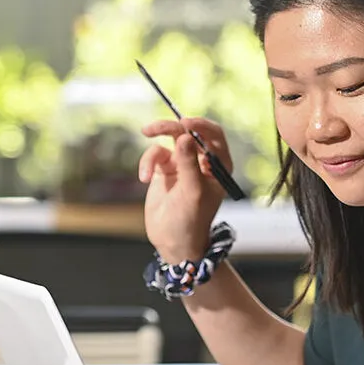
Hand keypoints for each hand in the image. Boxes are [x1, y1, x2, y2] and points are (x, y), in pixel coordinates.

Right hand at [138, 117, 233, 261]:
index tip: (184, 124)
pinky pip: (155, 155)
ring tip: (145, 162)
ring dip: (154, 148)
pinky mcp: (164, 169)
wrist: (172, 240)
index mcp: (219, 165)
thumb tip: (184, 136)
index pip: (214, 134)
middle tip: (153, 129)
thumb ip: (189, 163)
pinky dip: (147, 164)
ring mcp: (183, 163)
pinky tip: (144, 178)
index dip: (200, 125)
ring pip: (169, 140)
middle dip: (171, 128)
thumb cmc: (191, 219)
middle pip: (188, 131)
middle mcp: (202, 161)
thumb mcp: (192, 191)